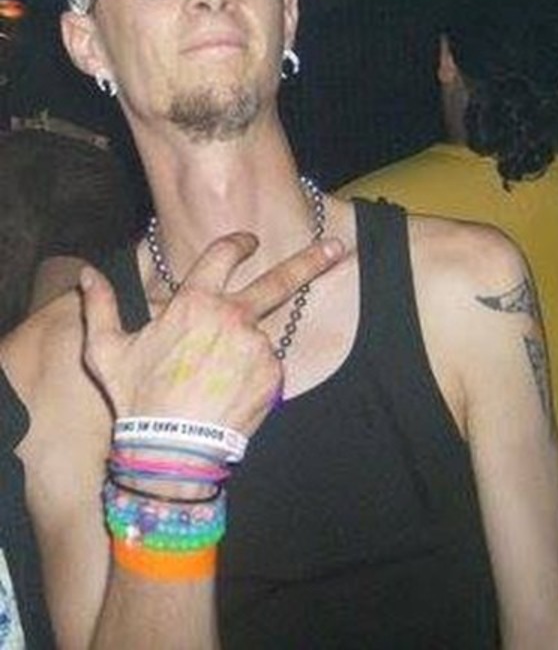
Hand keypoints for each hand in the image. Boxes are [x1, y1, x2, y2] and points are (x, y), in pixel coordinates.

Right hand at [79, 232, 343, 438]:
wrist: (171, 450)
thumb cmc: (137, 398)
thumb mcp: (106, 351)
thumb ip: (99, 306)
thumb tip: (85, 274)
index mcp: (196, 302)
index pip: (223, 254)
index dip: (238, 243)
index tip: (248, 241)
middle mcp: (233, 316)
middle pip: (280, 281)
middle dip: (311, 260)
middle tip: (338, 247)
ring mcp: (257, 346)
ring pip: (260, 337)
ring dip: (247, 350)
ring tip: (218, 381)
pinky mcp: (273, 375)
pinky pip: (267, 367)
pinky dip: (254, 375)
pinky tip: (230, 393)